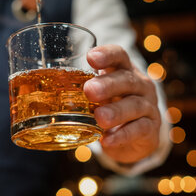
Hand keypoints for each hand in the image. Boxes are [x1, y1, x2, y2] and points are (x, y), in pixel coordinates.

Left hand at [84, 44, 160, 163]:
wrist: (135, 136)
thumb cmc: (111, 107)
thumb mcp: (99, 95)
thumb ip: (82, 92)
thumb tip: (45, 96)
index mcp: (124, 70)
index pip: (119, 56)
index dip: (107, 55)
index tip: (91, 58)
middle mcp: (140, 85)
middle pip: (127, 80)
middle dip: (108, 85)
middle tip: (89, 90)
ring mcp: (148, 106)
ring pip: (135, 105)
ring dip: (116, 111)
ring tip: (99, 117)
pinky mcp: (151, 128)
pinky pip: (139, 129)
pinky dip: (122, 135)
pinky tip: (107, 140)